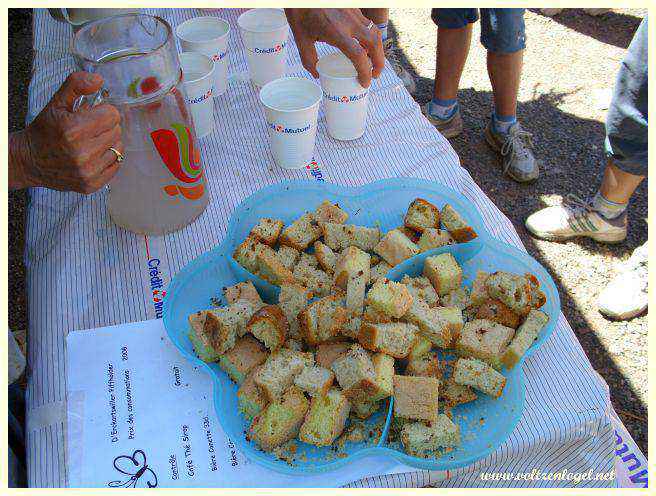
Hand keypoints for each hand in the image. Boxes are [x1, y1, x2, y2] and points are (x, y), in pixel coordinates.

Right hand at [10, 72, 122, 193]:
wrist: (30, 161)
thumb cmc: (45, 132)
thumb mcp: (56, 103)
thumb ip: (76, 85)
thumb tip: (99, 80)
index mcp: (73, 129)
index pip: (112, 115)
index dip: (104, 112)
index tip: (93, 115)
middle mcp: (82, 153)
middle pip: (117, 131)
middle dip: (106, 127)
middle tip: (90, 129)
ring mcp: (88, 171)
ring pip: (119, 148)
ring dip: (109, 143)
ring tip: (91, 142)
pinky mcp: (92, 184)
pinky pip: (116, 165)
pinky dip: (109, 158)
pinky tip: (94, 155)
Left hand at [285, 8, 384, 87]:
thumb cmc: (300, 13)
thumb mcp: (301, 39)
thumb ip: (309, 59)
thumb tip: (317, 74)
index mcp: (337, 32)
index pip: (359, 56)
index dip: (365, 72)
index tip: (365, 82)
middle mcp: (349, 22)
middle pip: (374, 43)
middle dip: (379, 62)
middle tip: (375, 74)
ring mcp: (353, 13)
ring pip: (374, 32)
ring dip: (377, 49)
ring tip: (372, 61)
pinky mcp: (353, 7)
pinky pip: (367, 23)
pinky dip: (370, 37)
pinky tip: (363, 44)